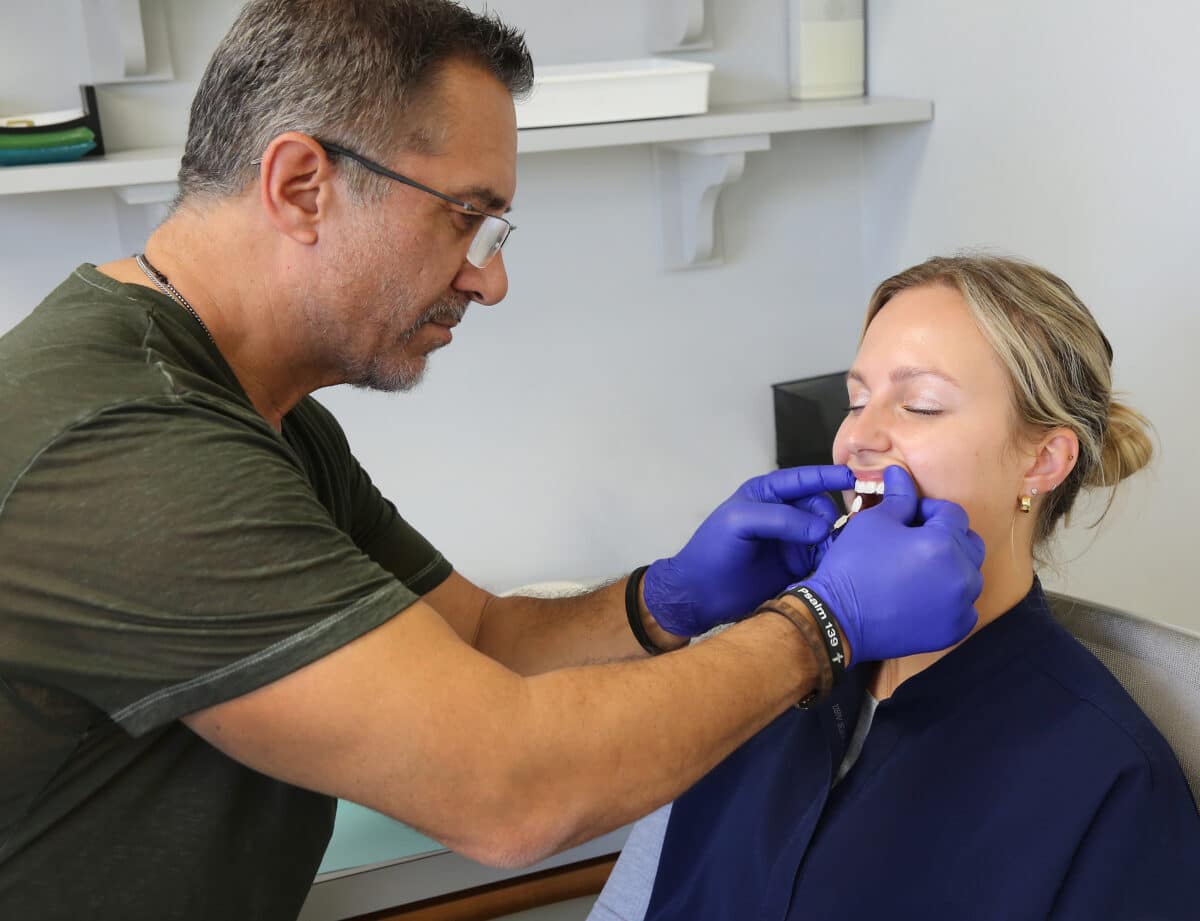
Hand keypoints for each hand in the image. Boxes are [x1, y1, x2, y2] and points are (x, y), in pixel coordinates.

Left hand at [643, 465, 854, 636]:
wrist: (701, 595)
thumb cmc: (712, 551)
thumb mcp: (740, 522)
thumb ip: (781, 518)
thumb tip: (822, 527)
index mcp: (766, 494)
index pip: (803, 479)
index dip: (827, 476)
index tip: (852, 478)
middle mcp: (782, 514)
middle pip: (820, 506)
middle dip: (828, 517)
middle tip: (825, 536)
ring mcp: (791, 540)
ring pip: (826, 532)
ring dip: (831, 540)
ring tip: (827, 553)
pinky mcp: (797, 565)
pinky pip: (823, 557)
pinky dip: (829, 560)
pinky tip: (826, 567)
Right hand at [799, 466, 983, 662]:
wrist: (838, 618)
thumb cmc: (854, 566)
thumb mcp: (874, 522)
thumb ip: (899, 497)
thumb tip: (901, 473)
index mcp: (943, 544)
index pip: (953, 514)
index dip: (929, 511)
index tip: (907, 519)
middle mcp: (961, 575)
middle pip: (969, 544)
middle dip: (946, 538)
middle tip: (914, 543)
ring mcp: (960, 606)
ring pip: (969, 575)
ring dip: (950, 568)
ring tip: (917, 570)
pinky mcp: (954, 630)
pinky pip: (964, 606)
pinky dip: (950, 599)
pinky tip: (921, 596)